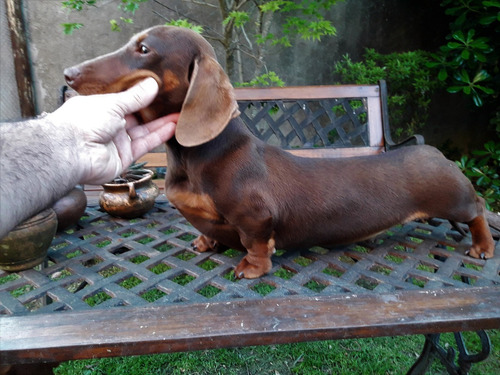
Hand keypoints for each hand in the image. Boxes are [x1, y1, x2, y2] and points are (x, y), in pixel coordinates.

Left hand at [48, 78, 177, 183]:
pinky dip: (158, 136)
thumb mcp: (113, 102)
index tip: (159, 90)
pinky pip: (144, 145)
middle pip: (137, 117)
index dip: (141, 96)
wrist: (72, 151)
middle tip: (174, 103)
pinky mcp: (124, 157)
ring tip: (180, 114)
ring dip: (161, 123)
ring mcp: (117, 142)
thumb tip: (151, 84)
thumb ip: (135, 96)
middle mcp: (108, 125)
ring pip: (143, 131)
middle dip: (155, 111)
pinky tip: (172, 127)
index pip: (124, 101)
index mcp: (100, 108)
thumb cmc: (83, 121)